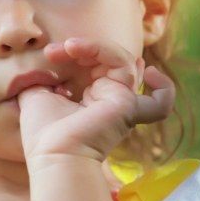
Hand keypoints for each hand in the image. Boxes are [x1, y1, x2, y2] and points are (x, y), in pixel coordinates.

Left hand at [17, 37, 175, 162]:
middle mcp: (110, 101)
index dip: (77, 52)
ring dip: (97, 48)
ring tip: (71, 47)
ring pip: (125, 62)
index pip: (96, 65)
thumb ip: (42, 78)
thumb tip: (43, 66)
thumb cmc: (42, 132)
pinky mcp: (128, 105)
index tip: (50, 53)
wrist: (52, 153)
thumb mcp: (36, 94)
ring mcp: (122, 103)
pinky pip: (160, 98)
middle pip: (111, 61)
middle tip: (58, 50)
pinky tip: (146, 69)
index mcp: (91, 99)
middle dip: (85, 48)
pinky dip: (162, 84)